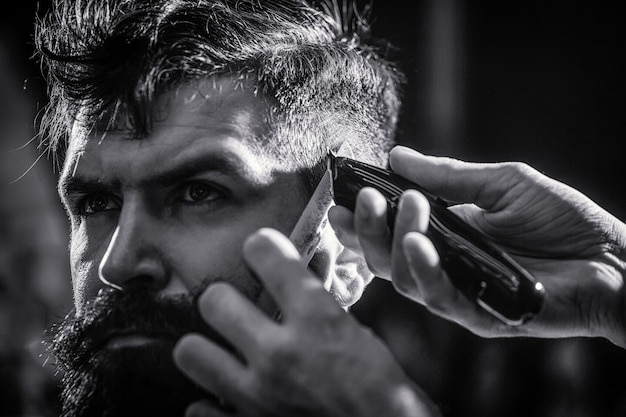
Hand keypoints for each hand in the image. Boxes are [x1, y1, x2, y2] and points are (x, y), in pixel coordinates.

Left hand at [173, 228, 440, 416]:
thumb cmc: (383, 392)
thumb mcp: (362, 335)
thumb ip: (322, 301)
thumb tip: (305, 265)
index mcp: (316, 320)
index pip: (263, 251)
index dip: (262, 248)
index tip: (262, 255)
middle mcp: (279, 354)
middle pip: (213, 300)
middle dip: (225, 299)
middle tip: (237, 309)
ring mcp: (257, 397)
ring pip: (189, 351)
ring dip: (206, 349)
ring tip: (224, 352)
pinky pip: (197, 408)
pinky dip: (210, 403)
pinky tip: (229, 398)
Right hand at [329, 146, 625, 347]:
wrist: (613, 256)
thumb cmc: (562, 219)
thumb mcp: (502, 184)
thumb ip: (449, 175)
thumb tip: (397, 155)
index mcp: (445, 236)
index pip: (391, 230)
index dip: (363, 216)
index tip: (341, 194)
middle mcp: (445, 266)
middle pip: (386, 258)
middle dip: (367, 230)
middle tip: (363, 199)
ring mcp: (460, 292)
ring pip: (405, 279)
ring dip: (395, 243)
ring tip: (404, 207)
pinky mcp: (480, 315)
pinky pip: (440, 298)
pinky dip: (424, 271)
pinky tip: (418, 244)